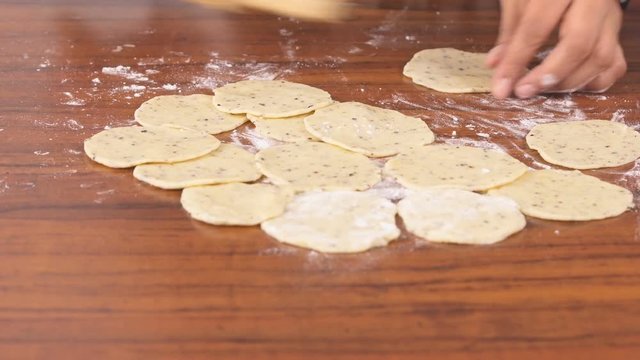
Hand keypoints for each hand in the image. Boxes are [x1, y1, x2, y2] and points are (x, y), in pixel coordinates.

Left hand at [487, 0, 626, 98]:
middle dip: (548, 75)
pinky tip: (567, 84)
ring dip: (568, 82)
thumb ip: (510, 30)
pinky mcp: (616, 33)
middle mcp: (594, 1)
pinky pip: (614, 65)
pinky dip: (591, 82)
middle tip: (523, 91)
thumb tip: (496, 65)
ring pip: (601, 58)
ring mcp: (610, 17)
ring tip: (541, 88)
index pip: (537, 27)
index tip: (501, 87)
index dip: (516, 61)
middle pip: (579, 44)